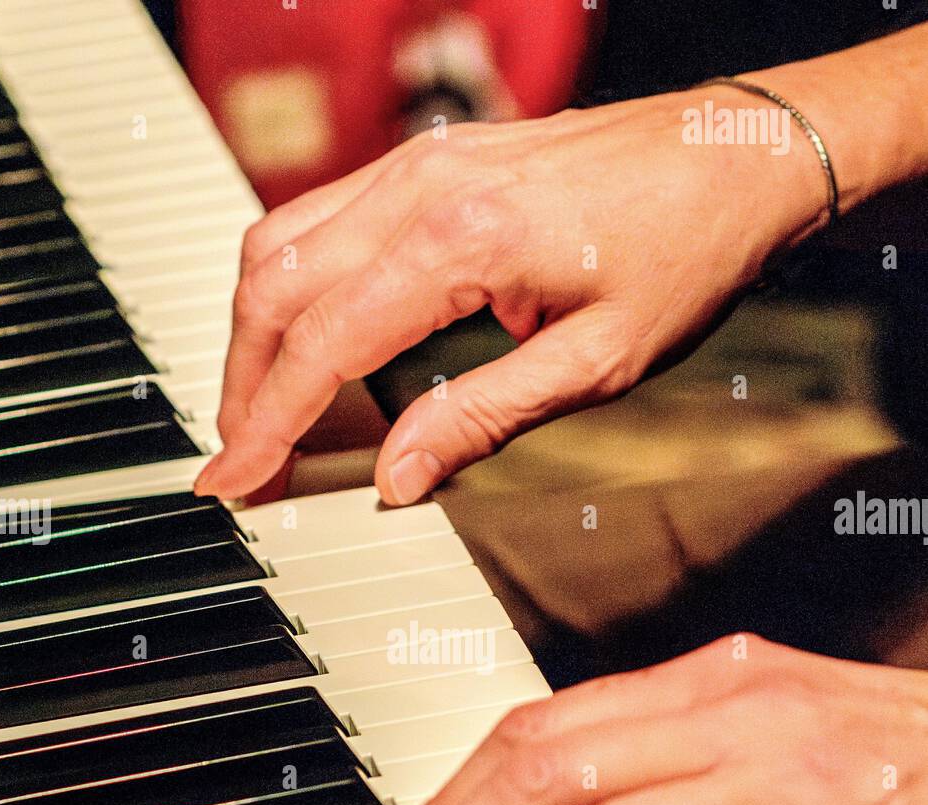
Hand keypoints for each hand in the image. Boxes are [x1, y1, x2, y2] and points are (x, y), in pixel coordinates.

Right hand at [196, 91, 827, 501]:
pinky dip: (291, 289)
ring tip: (261, 414)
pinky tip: (306, 344)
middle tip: (238, 461)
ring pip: (281, 243)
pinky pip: (320, 219)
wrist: (735, 156)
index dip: (268, 423)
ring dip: (255, 334)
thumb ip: (480, 419)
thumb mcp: (595, 364)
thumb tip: (395, 477)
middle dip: (241, 384)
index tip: (236, 482)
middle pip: (274, 286)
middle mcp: (420, 186)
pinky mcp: (427, 160)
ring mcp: (416, 162)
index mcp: (461, 240)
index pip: (323, 343)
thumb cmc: (684, 252)